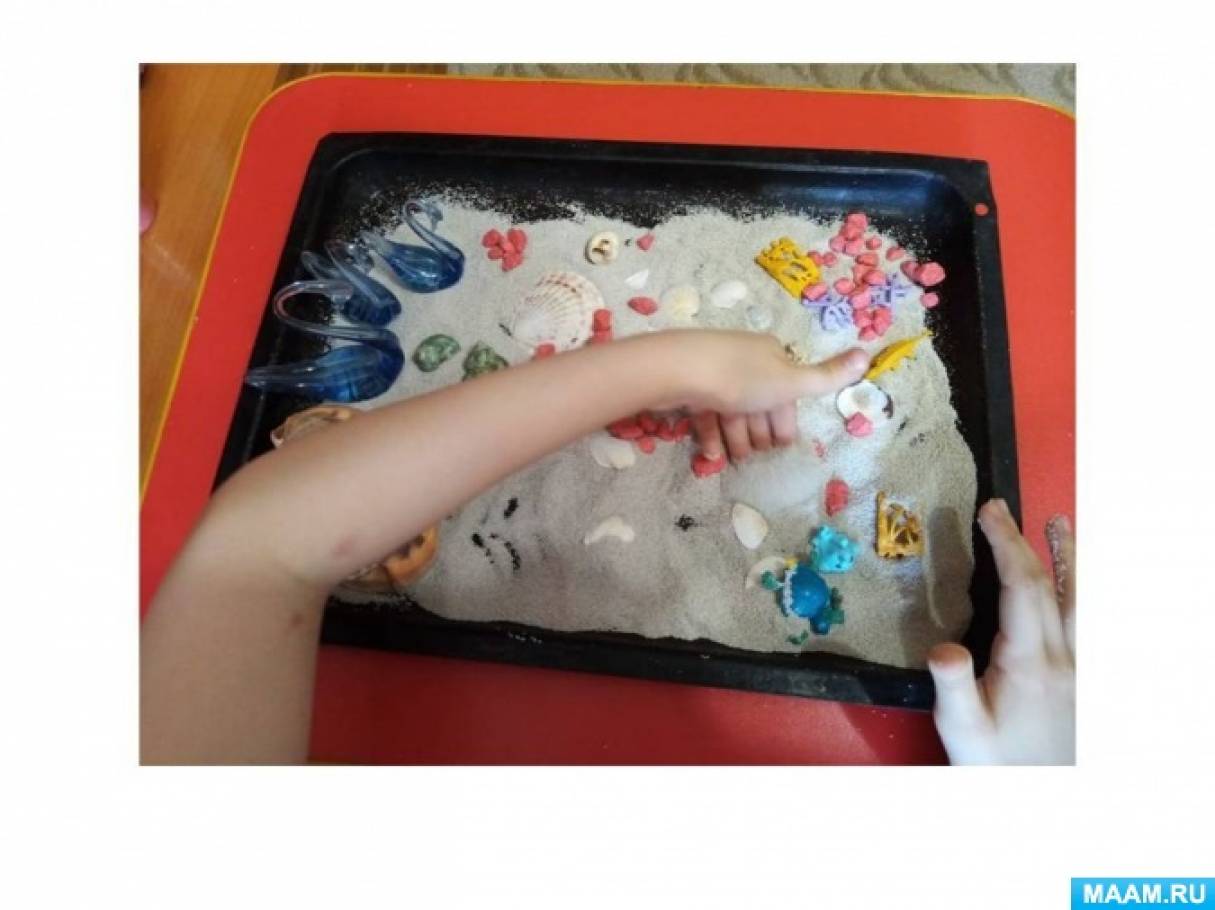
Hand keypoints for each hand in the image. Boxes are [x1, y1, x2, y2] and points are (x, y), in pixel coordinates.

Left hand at [660, 330, 868, 461]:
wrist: (679, 370)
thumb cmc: (741, 378)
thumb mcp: (791, 381)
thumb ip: (827, 377)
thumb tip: (867, 355)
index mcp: (773, 355)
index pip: (787, 393)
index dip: (783, 421)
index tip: (777, 442)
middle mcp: (746, 360)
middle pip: (760, 405)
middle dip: (757, 433)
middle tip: (751, 455)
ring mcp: (716, 372)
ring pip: (732, 412)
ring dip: (734, 439)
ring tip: (730, 459)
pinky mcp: (691, 386)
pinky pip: (707, 414)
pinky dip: (711, 436)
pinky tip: (710, 457)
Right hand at [928, 499, 1075, 764]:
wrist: (1040, 802)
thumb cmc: (992, 764)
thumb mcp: (961, 730)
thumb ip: (953, 687)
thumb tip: (943, 648)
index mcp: (1028, 662)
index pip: (1021, 587)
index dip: (1006, 543)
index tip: (989, 511)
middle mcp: (1062, 658)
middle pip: (1051, 586)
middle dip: (1027, 542)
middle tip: (1003, 509)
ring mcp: (1080, 669)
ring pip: (1080, 602)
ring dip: (1069, 560)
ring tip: (1060, 526)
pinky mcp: (1084, 682)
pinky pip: (1086, 624)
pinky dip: (1079, 594)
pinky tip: (1071, 588)